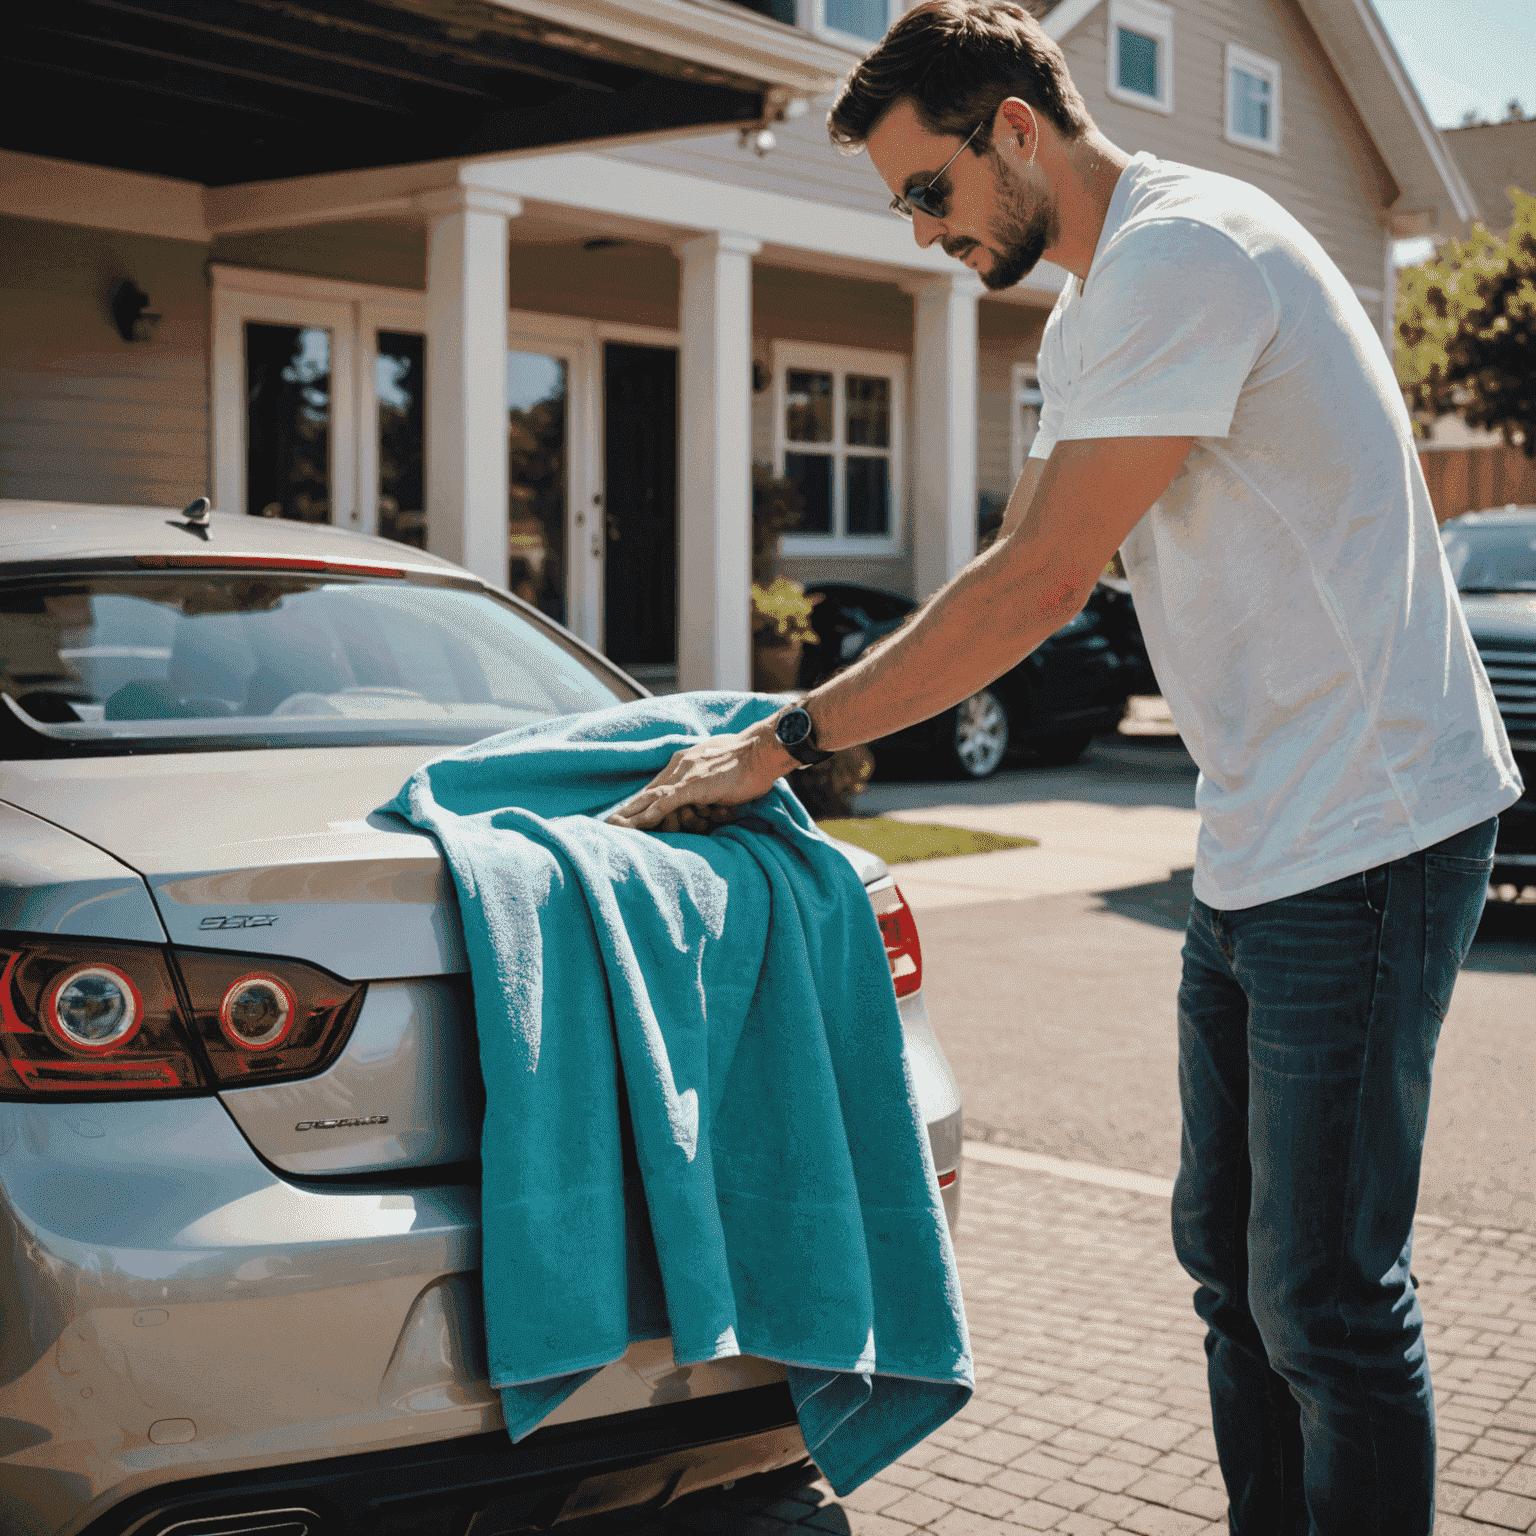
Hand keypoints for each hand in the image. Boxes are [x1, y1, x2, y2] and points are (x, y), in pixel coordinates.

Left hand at [606, 724, 791, 831]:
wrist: (761, 750)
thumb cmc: (747, 760)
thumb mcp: (718, 767)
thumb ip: (706, 778)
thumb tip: (707, 795)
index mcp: (684, 762)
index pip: (657, 786)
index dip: (640, 801)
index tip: (625, 814)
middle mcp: (679, 766)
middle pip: (648, 792)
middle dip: (628, 810)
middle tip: (608, 824)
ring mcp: (685, 775)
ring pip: (651, 797)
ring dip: (632, 814)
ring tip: (614, 827)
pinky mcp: (694, 785)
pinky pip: (667, 801)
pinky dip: (651, 813)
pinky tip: (639, 823)